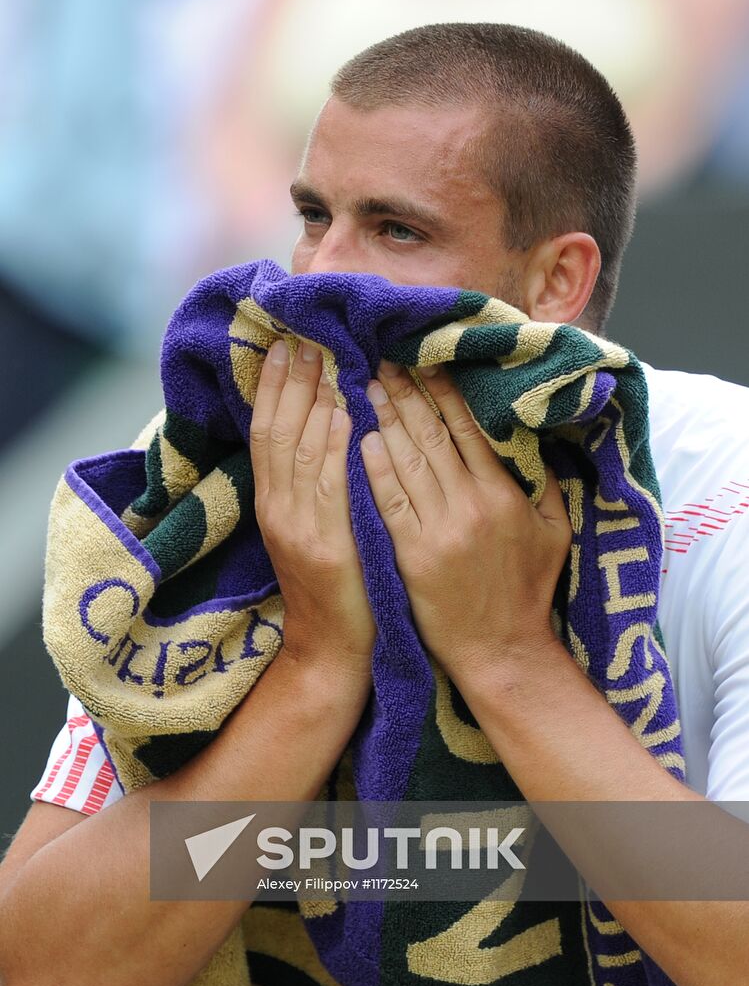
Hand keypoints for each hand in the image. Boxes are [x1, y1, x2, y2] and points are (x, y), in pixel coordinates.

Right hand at [250, 339, 375, 677]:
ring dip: (309, 401)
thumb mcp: (313, 529)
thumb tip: (330, 426)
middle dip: (288, 382)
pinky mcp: (324, 546)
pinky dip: (332, 447)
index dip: (273, 388)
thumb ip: (313, 483)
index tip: (285, 346)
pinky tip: (344, 414)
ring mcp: (297, 527)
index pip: (268, 432)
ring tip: (322, 358)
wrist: (331, 648)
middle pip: (277, 432)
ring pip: (298, 451)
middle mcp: (278, 509)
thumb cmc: (333, 585)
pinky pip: (327, 486)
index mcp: (274, 503)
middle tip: (302, 336)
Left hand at [360, 361, 571, 682]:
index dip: (443, 393)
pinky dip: (375, 468)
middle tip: (386, 362)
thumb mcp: (555, 533)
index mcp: (504, 495)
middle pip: (433, 436)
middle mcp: (470, 505)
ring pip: (408, 462)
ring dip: (387, 421)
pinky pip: (389, 501)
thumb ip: (544, 483)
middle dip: (408, 395)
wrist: (501, 649)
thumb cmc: (528, 592)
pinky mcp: (411, 553)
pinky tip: (362, 441)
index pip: (468, 430)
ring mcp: (438, 529)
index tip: (424, 364)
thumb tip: (528, 440)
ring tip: (370, 388)